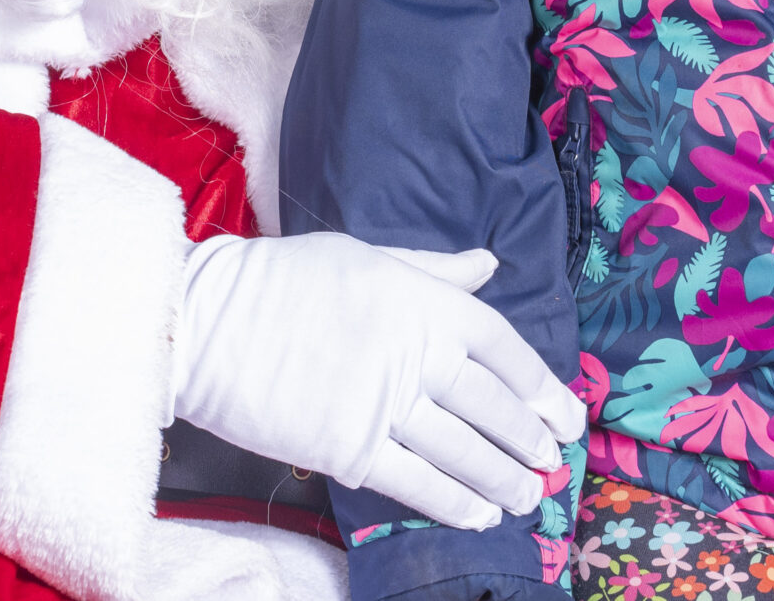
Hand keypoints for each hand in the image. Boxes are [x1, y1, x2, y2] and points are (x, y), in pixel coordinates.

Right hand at [172, 234, 586, 531]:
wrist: (208, 321)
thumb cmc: (284, 280)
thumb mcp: (368, 257)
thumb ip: (434, 270)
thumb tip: (489, 265)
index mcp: (425, 302)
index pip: (503, 349)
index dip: (541, 387)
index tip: (564, 414)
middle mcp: (416, 354)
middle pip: (491, 407)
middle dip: (528, 440)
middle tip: (552, 462)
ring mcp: (385, 405)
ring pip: (463, 452)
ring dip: (502, 480)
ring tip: (526, 497)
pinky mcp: (351, 449)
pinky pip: (417, 483)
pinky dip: (453, 503)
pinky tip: (478, 516)